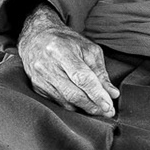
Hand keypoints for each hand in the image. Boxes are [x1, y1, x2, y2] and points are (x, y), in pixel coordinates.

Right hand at [17, 2, 117, 117]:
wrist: (36, 38)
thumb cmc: (66, 42)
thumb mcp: (87, 49)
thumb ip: (100, 72)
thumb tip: (112, 93)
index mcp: (60, 51)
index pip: (81, 77)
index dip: (97, 94)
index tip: (109, 105)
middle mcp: (47, 66)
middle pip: (73, 93)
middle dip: (93, 105)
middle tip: (108, 111)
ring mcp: (40, 79)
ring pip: (65, 102)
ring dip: (84, 109)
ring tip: (99, 109)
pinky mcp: (37, 88)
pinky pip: (58, 103)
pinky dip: (72, 107)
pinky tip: (82, 106)